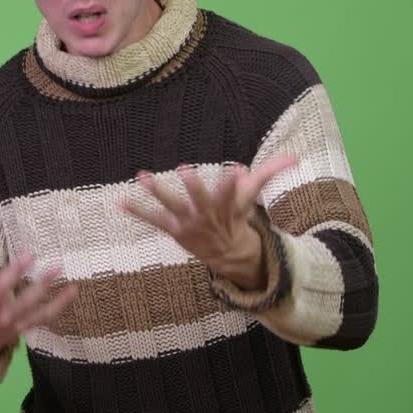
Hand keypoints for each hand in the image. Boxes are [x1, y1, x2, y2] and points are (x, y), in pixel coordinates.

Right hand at [0, 218, 76, 362]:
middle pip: (2, 288)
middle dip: (15, 273)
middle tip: (29, 254)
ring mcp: (7, 317)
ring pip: (26, 303)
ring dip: (42, 287)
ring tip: (57, 268)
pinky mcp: (22, 326)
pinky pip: (43, 316)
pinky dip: (60, 304)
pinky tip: (73, 289)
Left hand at [121, 156, 296, 290]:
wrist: (226, 253)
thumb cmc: (237, 217)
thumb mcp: (253, 196)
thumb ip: (271, 173)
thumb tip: (295, 159)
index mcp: (227, 206)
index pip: (233, 193)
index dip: (233, 183)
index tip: (235, 169)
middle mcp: (207, 216)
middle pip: (201, 200)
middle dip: (194, 187)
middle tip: (185, 168)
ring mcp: (188, 223)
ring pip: (173, 207)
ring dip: (158, 192)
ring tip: (142, 177)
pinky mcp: (173, 229)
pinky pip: (153, 219)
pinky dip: (136, 210)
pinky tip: (118, 202)